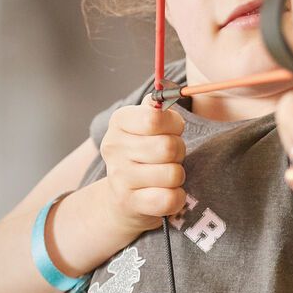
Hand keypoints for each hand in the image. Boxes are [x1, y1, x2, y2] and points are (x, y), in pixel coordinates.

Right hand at [99, 102, 187, 232]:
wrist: (122, 196)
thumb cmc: (144, 154)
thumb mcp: (146, 125)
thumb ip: (158, 106)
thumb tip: (170, 88)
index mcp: (120, 121)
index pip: (156, 118)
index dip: (174, 125)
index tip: (172, 131)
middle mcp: (113, 148)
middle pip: (168, 147)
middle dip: (179, 152)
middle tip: (170, 157)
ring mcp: (119, 178)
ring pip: (173, 174)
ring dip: (177, 176)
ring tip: (166, 176)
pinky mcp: (129, 204)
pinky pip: (169, 199)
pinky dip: (176, 198)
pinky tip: (166, 194)